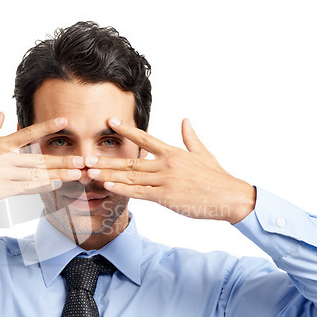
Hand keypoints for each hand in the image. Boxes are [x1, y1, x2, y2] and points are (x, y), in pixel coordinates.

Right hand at [0, 113, 83, 205]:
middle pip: (39, 157)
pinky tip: (56, 184)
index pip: (28, 132)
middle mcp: (4, 156)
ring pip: (36, 173)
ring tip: (78, 173)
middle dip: (63, 158)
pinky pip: (25, 188)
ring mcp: (2, 173)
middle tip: (84, 159)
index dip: (48, 126)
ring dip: (59, 173)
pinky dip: (42, 186)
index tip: (65, 122)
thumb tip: (2, 114)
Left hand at [85, 118, 255, 223]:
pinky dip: (122, 189)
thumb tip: (185, 119)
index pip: (145, 138)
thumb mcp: (202, 153)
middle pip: (131, 161)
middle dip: (108, 159)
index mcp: (173, 152)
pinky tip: (107, 186)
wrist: (230, 196)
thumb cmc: (216, 176)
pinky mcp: (166, 197)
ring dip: (109, 174)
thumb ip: (190, 136)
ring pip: (131, 177)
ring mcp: (165, 180)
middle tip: (87, 157)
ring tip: (90, 171)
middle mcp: (166, 164)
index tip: (110, 122)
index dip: (126, 130)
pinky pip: (140, 193)